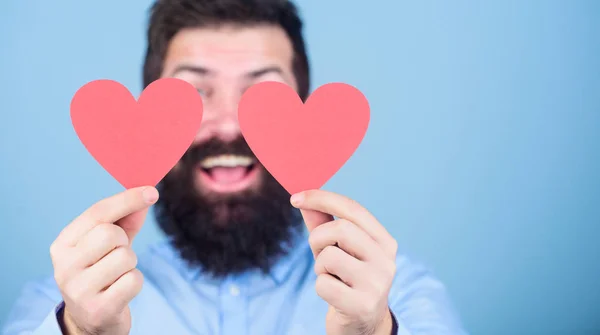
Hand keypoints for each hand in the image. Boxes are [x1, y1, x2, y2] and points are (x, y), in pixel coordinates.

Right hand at [49, 186, 158, 334]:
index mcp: (63, 244)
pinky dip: (134, 282)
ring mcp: (78, 290)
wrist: (91, 320)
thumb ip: (126, 219)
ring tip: (116, 275)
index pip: (96, 213)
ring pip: (125, 257)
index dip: (127, 199)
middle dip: (123, 241)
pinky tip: (120, 291)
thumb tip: (147, 194)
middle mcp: (64, 266)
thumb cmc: (103, 272)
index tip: (152, 191)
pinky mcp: (98, 309)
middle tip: (116, 255)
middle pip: (110, 233)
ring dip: (130, 265)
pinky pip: (133, 280)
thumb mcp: (111, 243)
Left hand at [291, 189, 396, 334]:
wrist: (363, 324)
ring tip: (330, 276)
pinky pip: (323, 284)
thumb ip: (323, 223)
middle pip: (341, 229)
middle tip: (318, 253)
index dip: (322, 199)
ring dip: (319, 266)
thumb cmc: (347, 280)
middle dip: (318, 238)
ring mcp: (377, 284)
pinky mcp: (362, 306)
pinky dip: (321, 288)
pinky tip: (334, 295)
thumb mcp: (337, 249)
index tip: (296, 198)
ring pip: (330, 256)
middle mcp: (386, 260)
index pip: (353, 209)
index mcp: (384, 241)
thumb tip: (303, 199)